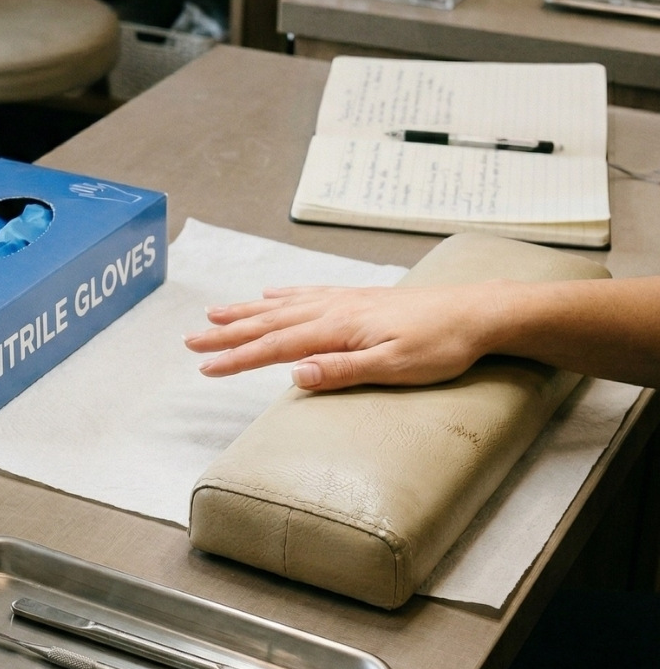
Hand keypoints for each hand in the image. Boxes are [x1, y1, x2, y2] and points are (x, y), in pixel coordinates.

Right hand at [184, 282, 516, 390]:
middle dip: (228, 334)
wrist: (478, 313)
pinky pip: (308, 295)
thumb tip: (295, 373)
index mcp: (338, 330)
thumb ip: (342, 370)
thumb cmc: (441, 346)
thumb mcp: (395, 367)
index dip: (237, 359)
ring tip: (215, 314)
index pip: (276, 347)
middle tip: (191, 340)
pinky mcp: (359, 299)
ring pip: (283, 307)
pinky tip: (269, 295)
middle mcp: (334, 310)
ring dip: (246, 313)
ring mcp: (345, 301)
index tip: (205, 367)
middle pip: (269, 324)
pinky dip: (282, 296)